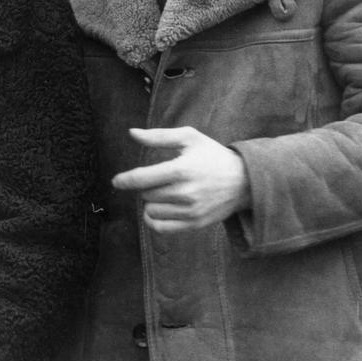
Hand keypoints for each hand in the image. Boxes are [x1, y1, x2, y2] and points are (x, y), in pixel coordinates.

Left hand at [112, 127, 251, 233]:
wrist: (244, 181)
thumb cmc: (212, 156)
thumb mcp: (189, 138)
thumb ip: (158, 136)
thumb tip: (131, 133)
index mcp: (181, 169)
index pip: (142, 179)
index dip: (124, 180)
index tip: (116, 181)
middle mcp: (185, 193)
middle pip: (145, 194)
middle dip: (146, 187)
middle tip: (158, 180)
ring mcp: (190, 211)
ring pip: (151, 211)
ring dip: (150, 202)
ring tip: (162, 192)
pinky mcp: (195, 224)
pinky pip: (161, 228)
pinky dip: (153, 220)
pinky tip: (157, 210)